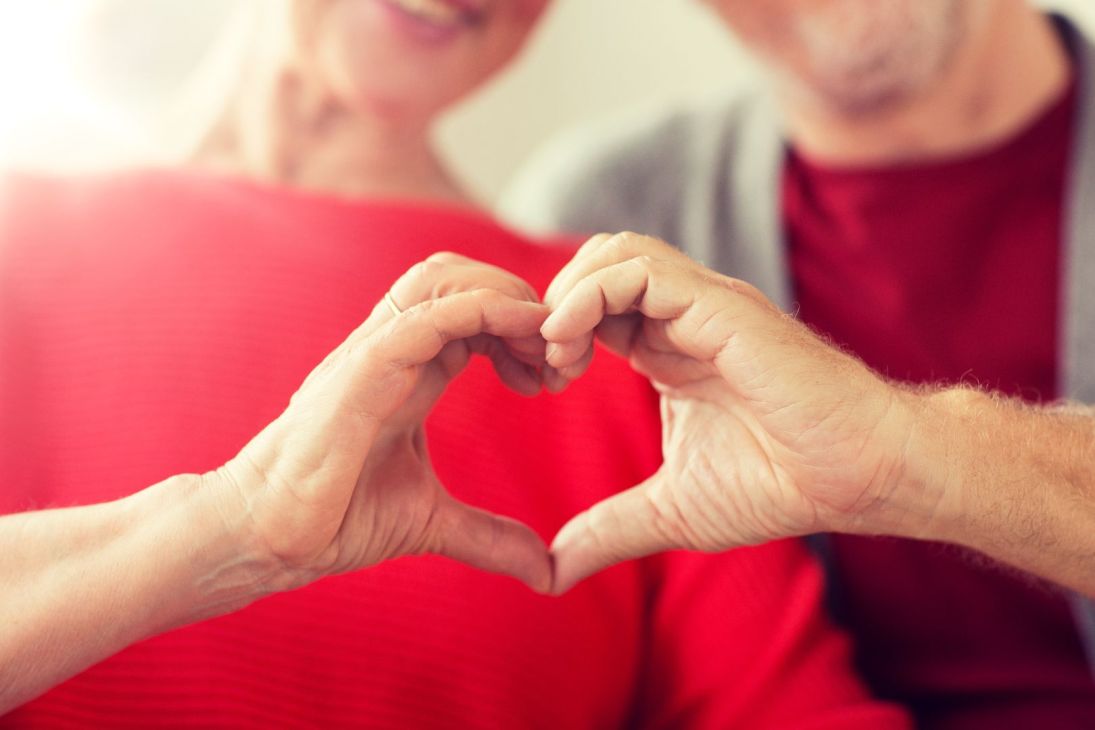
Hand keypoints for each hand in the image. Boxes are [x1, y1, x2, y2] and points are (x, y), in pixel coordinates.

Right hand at [208, 254, 553, 594]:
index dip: (521, 326)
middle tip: (558, 355)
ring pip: (442, 277)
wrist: (267, 537)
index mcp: (410, 370)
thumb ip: (489, 536)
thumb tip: (545, 571)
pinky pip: (427, 315)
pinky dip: (484, 311)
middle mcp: (392, 349)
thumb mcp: (431, 522)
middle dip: (520, 298)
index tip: (554, 375)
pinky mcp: (361, 371)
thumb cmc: (334, 517)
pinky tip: (524, 339)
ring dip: (507, 297)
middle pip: (459, 275)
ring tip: (544, 347)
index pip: (470, 309)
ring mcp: (373, 353)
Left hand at [541, 233, 923, 593]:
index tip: (542, 382)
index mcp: (668, 348)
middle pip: (597, 264)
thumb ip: (609, 532)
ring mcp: (704, 304)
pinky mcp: (722, 305)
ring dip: (568, 293)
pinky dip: (590, 293)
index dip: (556, 332)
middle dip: (554, 305)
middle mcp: (683, 316)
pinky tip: (573, 343)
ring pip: (615, 252)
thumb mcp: (670, 512)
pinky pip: (641, 269)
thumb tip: (553, 574)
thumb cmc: (781, 484)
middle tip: (543, 365)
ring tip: (557, 352)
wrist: (859, 475)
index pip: (594, 305)